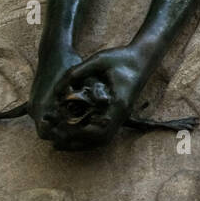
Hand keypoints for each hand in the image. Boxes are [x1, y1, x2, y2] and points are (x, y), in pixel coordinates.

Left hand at [36, 46, 153, 149]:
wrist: (143, 59)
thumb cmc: (122, 57)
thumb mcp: (99, 60)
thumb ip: (77, 72)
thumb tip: (57, 90)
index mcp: (118, 102)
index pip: (100, 128)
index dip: (79, 133)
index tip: (61, 127)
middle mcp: (121, 113)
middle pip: (101, 139)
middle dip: (78, 142)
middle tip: (56, 139)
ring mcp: (122, 115)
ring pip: (103, 139)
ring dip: (83, 143)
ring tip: (62, 141)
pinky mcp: (119, 114)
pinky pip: (105, 133)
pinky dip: (89, 138)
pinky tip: (75, 134)